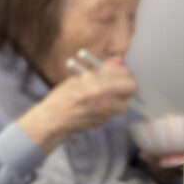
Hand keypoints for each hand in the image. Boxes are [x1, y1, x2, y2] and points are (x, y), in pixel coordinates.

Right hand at [18, 57, 136, 152]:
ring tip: (106, 94)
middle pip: (131, 89)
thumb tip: (118, 61)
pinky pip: (113, 111)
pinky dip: (109, 106)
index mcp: (97, 85)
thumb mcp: (78, 78)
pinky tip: (97, 104)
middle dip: (126, 83)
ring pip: (124, 102)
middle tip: (119, 81)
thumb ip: (101, 70)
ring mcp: (105, 113)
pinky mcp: (103, 122)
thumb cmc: (62, 98)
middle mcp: (104, 100)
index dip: (124, 72)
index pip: (126, 76)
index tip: (119, 70)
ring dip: (119, 97)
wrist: (53, 120)